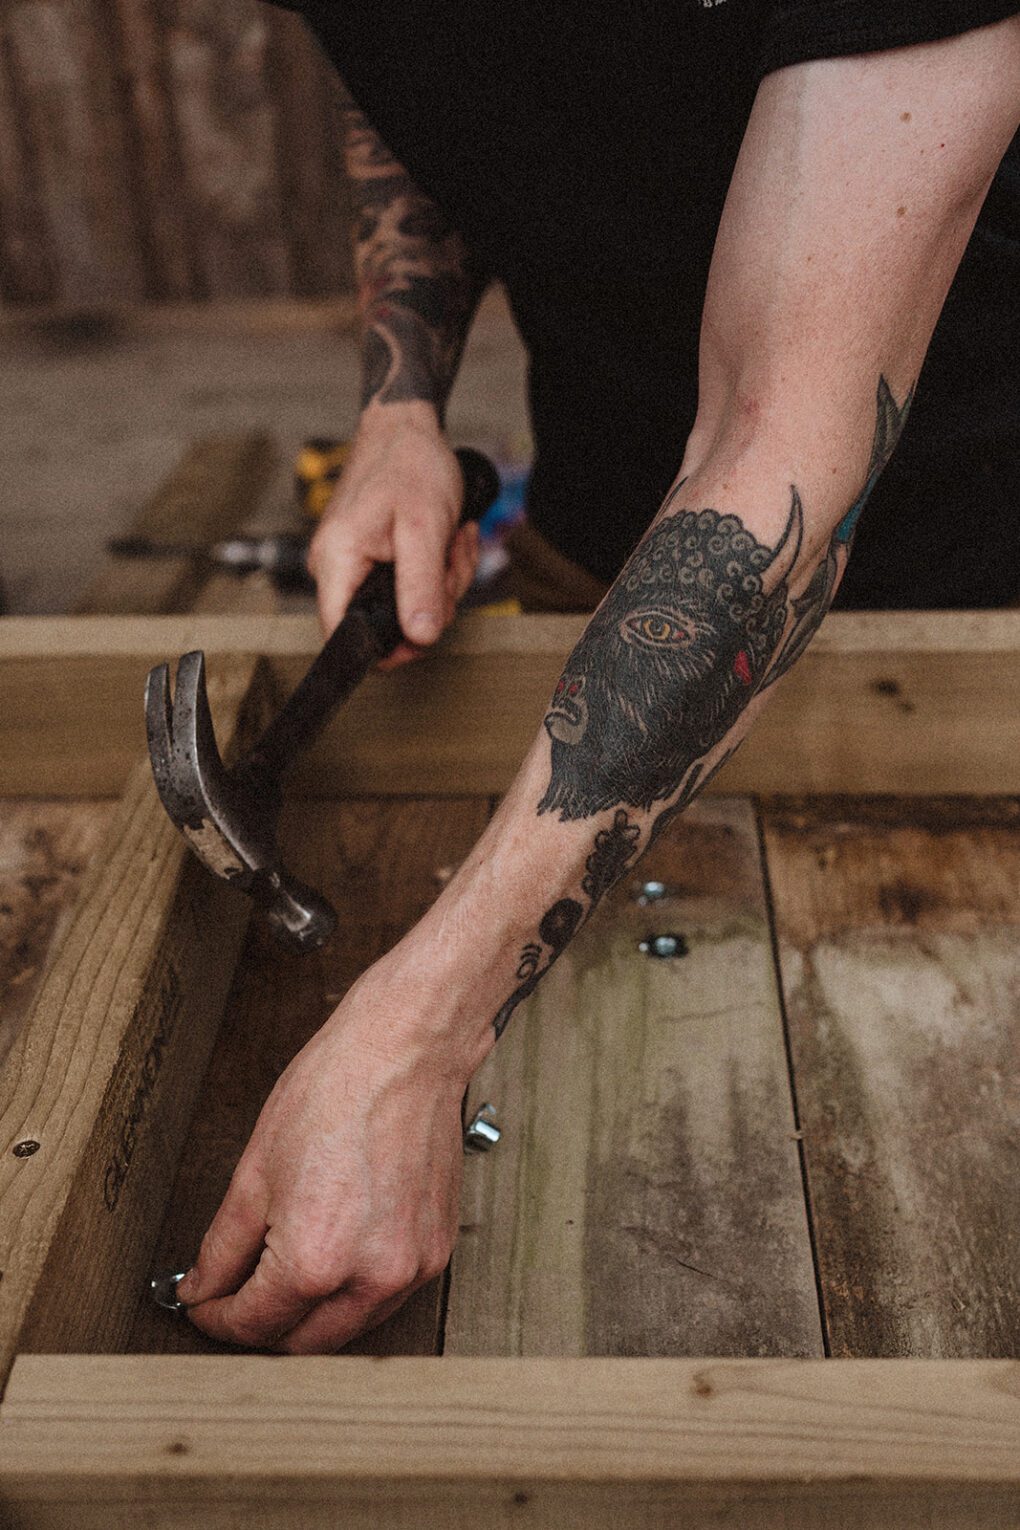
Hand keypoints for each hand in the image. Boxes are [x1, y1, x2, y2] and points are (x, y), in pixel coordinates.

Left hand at [176, 965, 468, 1352]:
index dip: (216, 1320)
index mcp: (314, 1260)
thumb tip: (203, 1286)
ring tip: (284, 1275)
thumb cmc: (335, 1091)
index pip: (253, 1325)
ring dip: (311, 1317)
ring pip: (349, 1329)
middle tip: (236, 1298)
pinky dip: (354, 1293)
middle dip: (262, 1329)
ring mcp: (412, 1269)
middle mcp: (370, 1277)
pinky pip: (386, 1299)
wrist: (405, 1052)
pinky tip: (335, 1257)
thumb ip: (223, 1245)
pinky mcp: (437, 1253)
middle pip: (302, 1344)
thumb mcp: (255, 1171)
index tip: (204, 1307)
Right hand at [307, 402, 479, 665]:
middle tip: (450, 559)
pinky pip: (407, 585)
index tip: (427, 631)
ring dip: (441, 581)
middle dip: (432, 600)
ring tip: (450, 540)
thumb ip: (421, 587)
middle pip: (384, 624)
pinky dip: (435, 570)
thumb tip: (420, 638)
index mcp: (336, 562)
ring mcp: (351, 563)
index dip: (386, 648)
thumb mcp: (425, 529)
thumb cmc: (410, 465)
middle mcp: (334, 567)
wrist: (405, 427)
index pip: (343, 635)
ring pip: (404, 607)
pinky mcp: (369, 558)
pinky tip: (443, 541)